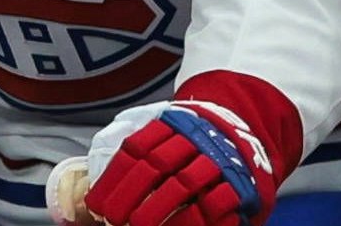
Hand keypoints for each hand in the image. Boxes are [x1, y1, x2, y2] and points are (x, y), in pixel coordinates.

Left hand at [80, 101, 275, 225]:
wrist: (252, 134)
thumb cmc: (196, 148)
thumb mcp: (168, 138)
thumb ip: (138, 158)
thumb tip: (87, 201)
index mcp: (174, 123)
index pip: (137, 147)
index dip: (114, 178)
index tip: (97, 205)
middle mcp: (197, 138)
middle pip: (158, 164)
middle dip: (131, 195)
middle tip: (114, 219)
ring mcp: (220, 159)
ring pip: (185, 183)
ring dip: (158, 208)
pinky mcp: (241, 182)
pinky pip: (216, 200)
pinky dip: (194, 218)